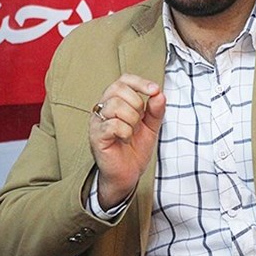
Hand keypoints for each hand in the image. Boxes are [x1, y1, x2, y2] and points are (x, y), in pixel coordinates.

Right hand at [89, 73, 165, 209]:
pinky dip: (125, 132)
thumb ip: (156, 110)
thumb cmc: (134, 149)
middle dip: (137, 104)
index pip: (123, 80)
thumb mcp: (151, 127)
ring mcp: (97, 122)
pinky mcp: (96, 136)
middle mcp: (103, 108)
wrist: (127, 174)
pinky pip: (113, 124)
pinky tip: (125, 139)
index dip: (139, 82)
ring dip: (132, 119)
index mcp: (115, 102)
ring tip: (131, 132)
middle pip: (118, 89)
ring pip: (115, 105)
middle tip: (139, 121)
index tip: (154, 90)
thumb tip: (159, 94)